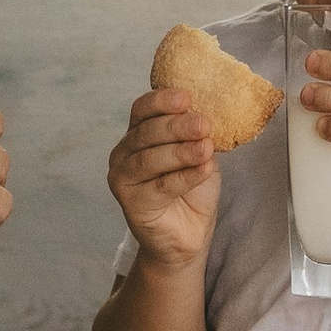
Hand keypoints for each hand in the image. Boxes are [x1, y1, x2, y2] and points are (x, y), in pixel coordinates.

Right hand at [109, 87, 219, 272]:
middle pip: (146, 132)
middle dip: (177, 126)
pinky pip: (160, 186)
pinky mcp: (132, 204)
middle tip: (203, 124)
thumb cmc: (191, 190)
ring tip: (206, 148)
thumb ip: (198, 135)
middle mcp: (125, 153)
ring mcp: (124, 178)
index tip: (186, 97)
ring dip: (181, 151)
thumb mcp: (199, 154)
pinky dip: (185, 176)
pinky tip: (204, 170)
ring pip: (150, 159)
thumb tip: (206, 114)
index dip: (162, 100)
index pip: (142, 110)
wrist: (187, 234)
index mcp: (138, 134)